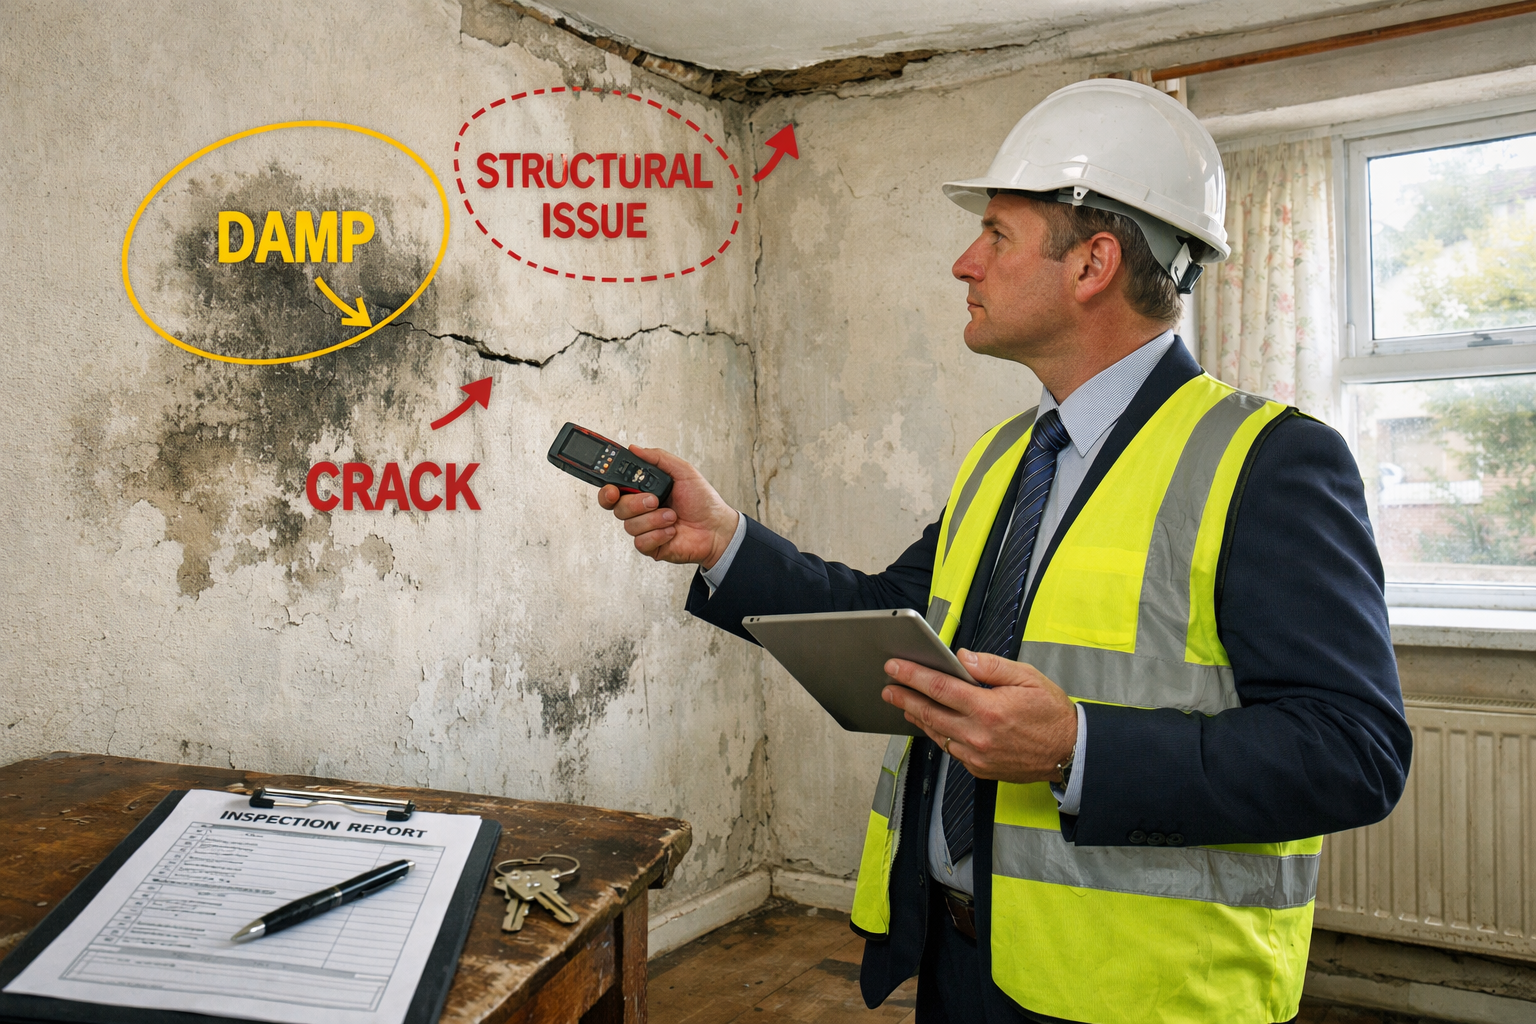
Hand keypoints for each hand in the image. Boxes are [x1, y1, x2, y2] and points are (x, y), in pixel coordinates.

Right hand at [598, 446, 739, 567]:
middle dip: (636, 504)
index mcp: (643, 491)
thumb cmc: (702, 501)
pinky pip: (641, 542)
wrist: (717, 528)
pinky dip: (658, 534)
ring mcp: (645, 528)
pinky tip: (672, 531)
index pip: (614, 490)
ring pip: (630, 525)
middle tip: (655, 500)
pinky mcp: (651, 546)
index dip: (607, 491)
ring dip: (654, 520)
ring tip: (673, 516)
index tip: (612, 489)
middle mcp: (641, 510)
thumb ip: (658, 458)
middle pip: (617, 508)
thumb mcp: (683, 471)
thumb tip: (636, 448)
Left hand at [881, 649, 1077, 783]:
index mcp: (989, 709)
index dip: (913, 676)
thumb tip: (962, 658)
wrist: (1070, 752)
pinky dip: (938, 734)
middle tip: (888, 687)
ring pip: (937, 733)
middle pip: (930, 713)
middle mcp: (979, 735)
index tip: (895, 667)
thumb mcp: (1028, 677)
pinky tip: (931, 723)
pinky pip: (951, 749)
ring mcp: (977, 755)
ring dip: (917, 717)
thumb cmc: (1052, 713)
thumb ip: (991, 666)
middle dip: (905, 697)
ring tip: (902, 703)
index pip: (940, 688)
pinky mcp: (980, 768)